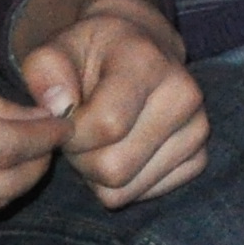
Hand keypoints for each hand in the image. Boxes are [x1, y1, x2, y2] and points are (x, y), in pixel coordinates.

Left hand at [17, 2, 205, 210]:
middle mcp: (184, 95)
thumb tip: (59, 107)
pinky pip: (142, 196)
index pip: (107, 126)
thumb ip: (44, 72)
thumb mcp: (56, 49)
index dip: (71, 134)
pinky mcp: (200, 157)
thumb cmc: (89, 54)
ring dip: (99, 173)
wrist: (138, 49)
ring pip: (125, 189)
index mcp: (149, 63)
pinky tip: (122, 149)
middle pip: (114, 169)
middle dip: (82, 159)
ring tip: (101, 138)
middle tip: (81, 131)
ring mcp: (197, 128)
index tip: (64, 117)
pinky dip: (123, 183)